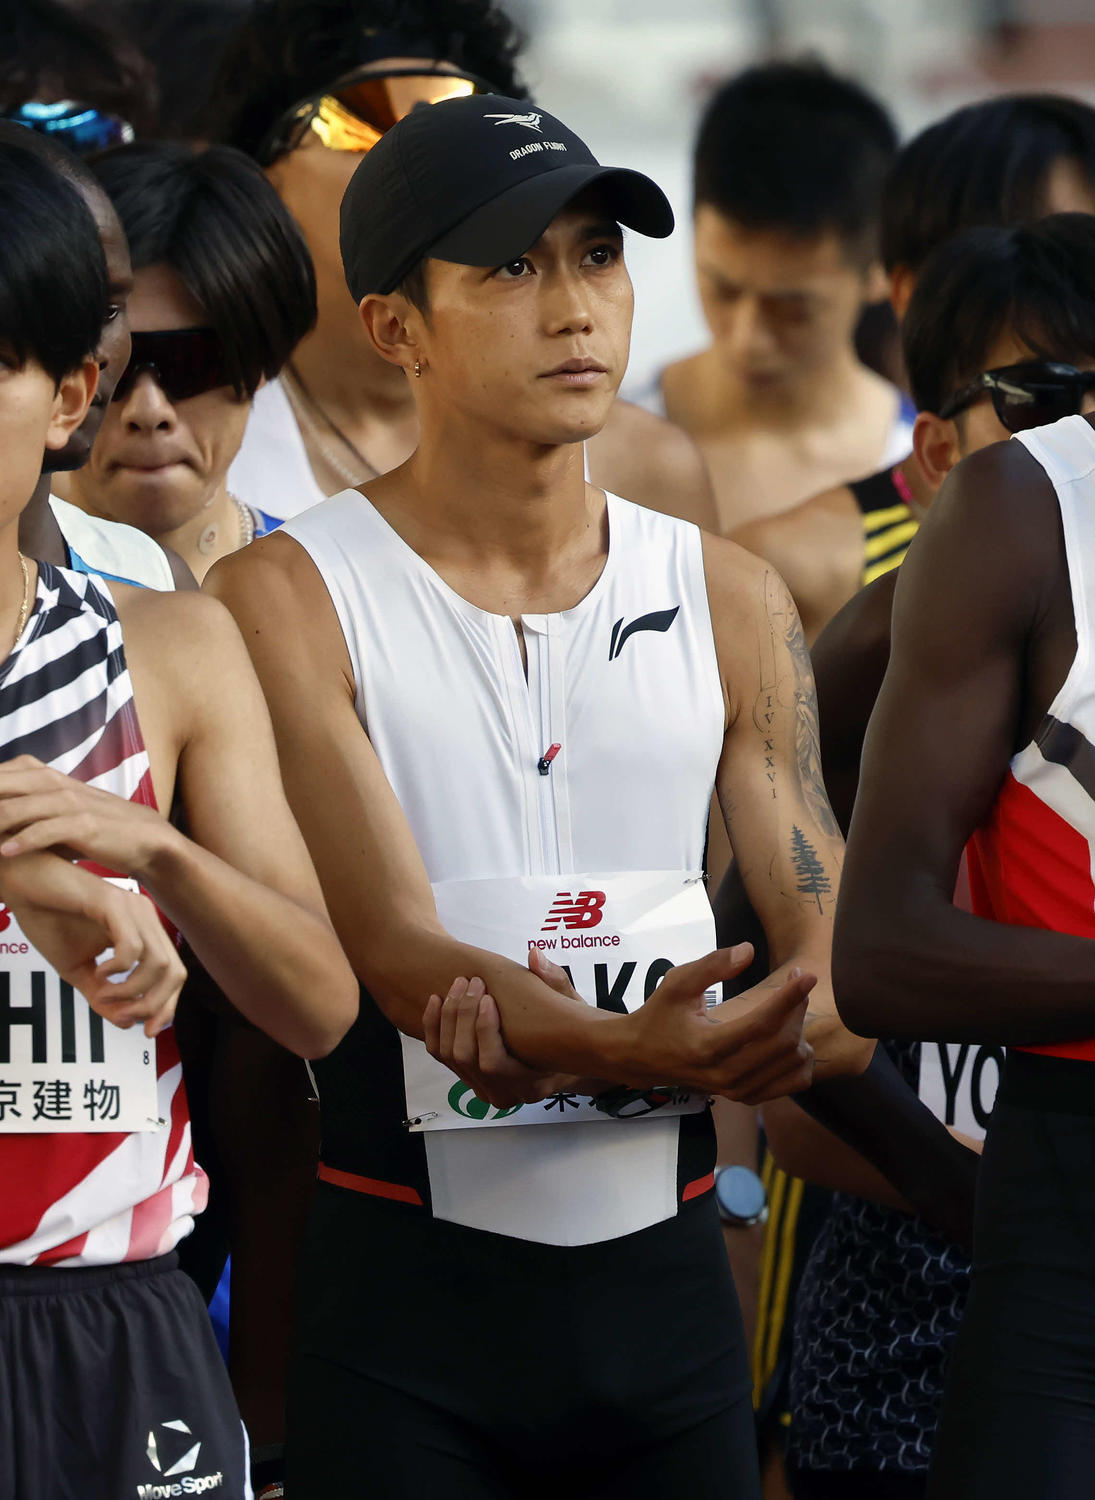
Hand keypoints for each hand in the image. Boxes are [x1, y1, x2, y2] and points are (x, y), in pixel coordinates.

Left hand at [0, 756, 171, 880]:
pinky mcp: (84, 824)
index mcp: (45, 778)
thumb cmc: (97, 830)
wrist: (144, 840)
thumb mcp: (58, 814)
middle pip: (1, 785)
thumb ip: (26, 813)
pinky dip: (22, 841)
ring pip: (16, 807)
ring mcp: (70, 802)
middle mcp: (54, 784)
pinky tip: (6, 852)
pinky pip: (46, 830)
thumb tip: (2, 826)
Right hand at [3, 851, 184, 1037]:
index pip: (173, 975)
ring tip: (102, 994)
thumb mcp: (77, 969)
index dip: (166, 1008)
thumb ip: (101, 995)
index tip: (145, 1031)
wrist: (23, 883)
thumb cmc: (49, 919)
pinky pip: (131, 946)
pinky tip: (98, 972)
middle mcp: (146, 918)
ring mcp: (133, 908)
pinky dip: (119, 969)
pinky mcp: (113, 903)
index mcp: (143, 931)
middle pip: (174, 973)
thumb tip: (126, 1023)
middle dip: (154, 1005)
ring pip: (158, 963)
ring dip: (132, 991)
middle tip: (123, 1017)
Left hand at [423, 947, 599, 1108]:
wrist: (568, 1056)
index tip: (488, 997)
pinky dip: (435, 1027)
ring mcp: (484, 1089)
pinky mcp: (470, 1078)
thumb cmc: (571, 1030)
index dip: (484, 1029)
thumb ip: (555, 981)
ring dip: (448, 1017)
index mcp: (531, 1084)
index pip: (492, 1064)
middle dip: (463, 1015)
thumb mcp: (570, 1007)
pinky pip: (442, 1055)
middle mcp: (503, 1094)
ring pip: (449, 1055)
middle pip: (465, 1057)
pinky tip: (437, 1000)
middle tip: (471, 982)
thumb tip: (535, 954)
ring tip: (458, 986)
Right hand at [623, 945, 814, 1104]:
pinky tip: (788, 1035)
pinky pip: (793, 1082)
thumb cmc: (660, 1016)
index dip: (789, 998)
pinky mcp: (747, 1097)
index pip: (762, 1025)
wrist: (642, 1058)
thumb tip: (749, 950)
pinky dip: (799, 1058)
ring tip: (789, 1006)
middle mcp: (726, 1075)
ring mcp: (738, 1090)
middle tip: (795, 981)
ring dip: (800, 1029)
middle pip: (783, 1043)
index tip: (807, 975)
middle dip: (796, 1007)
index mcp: (708, 1047)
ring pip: (792, 1062)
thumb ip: (712, 965)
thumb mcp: (676, 983)